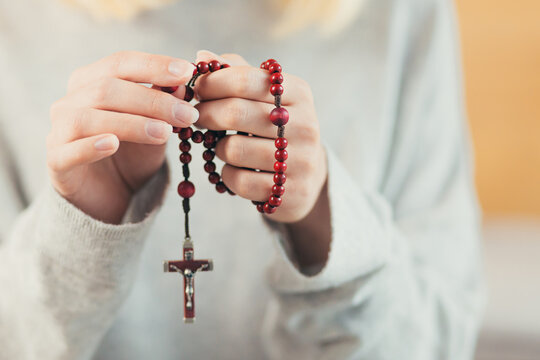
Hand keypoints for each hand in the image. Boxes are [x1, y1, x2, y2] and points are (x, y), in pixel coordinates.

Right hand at [47, 51, 196, 223]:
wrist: (111, 194)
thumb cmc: (133, 153)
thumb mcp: (155, 127)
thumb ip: (164, 107)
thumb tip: (182, 86)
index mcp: (92, 81)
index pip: (121, 63)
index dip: (154, 65)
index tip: (187, 72)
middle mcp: (71, 100)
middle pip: (107, 89)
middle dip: (153, 100)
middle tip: (187, 114)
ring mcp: (60, 130)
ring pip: (89, 118)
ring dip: (131, 123)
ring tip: (164, 133)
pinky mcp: (56, 162)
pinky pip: (69, 151)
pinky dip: (91, 146)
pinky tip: (113, 144)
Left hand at [194, 51, 327, 223]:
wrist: (307, 173)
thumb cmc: (275, 127)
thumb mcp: (264, 96)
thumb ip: (234, 73)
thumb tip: (202, 57)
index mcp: (298, 93)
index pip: (245, 79)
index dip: (211, 83)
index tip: (196, 90)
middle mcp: (305, 124)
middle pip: (235, 113)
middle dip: (205, 114)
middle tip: (196, 117)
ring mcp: (301, 160)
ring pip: (233, 149)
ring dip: (217, 148)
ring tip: (221, 146)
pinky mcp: (290, 191)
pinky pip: (239, 180)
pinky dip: (227, 174)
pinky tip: (233, 169)